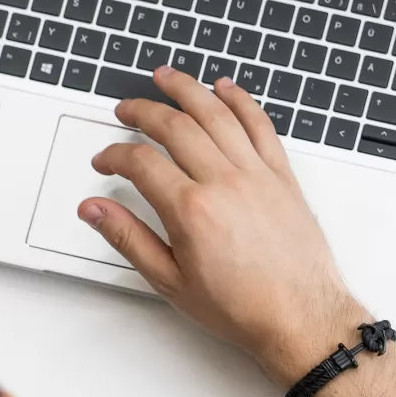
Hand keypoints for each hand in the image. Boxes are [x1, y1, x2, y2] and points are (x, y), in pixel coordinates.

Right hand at [78, 67, 369, 383]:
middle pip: (175, 125)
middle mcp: (225, 183)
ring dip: (187, 89)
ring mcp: (257, 175)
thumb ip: (129, 238)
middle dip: (143, 111)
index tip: (106, 160)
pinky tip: (226, 89)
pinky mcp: (283, 177)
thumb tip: (95, 210)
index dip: (115, 154)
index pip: (140, 161)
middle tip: (126, 109)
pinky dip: (241, 101)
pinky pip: (260, 125)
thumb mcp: (171, 281)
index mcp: (191, 210)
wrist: (300, 318)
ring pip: (217, 114)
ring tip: (166, 78)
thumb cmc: (243, 308)